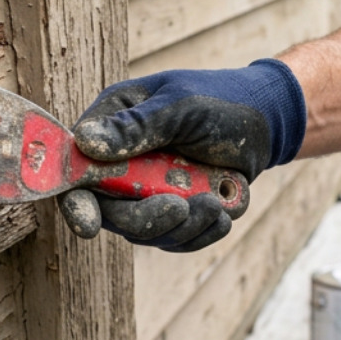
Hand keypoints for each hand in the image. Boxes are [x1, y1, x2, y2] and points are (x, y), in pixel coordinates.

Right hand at [57, 59, 305, 251]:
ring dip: (181, 227)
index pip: (76, 170)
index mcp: (111, 126)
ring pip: (144, 232)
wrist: (265, 123)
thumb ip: (136, 127)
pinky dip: (200, 233)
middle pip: (110, 212)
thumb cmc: (220, 101)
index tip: (88, 225)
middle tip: (181, 208)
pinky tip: (221, 213)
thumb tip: (84, 142)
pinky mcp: (173, 210)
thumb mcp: (181, 106)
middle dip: (145, 219)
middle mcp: (121, 162)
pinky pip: (175, 239)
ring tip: (214, 204)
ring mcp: (146, 190)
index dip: (76, 201)